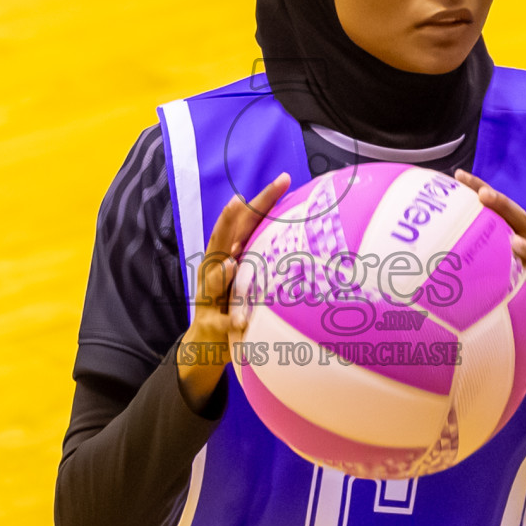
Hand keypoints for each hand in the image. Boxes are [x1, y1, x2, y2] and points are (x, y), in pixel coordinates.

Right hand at [177, 172, 290, 410]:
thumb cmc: (237, 305)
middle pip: (222, 239)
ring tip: (230, 264)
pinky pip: (220, 322)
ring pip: (212, 280)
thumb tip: (320, 241)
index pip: (247, 222)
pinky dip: (229, 320)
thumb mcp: (254, 278)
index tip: (284, 179)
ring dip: (220, 273)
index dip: (264, 200)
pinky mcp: (209, 324)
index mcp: (231, 254)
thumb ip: (274, 258)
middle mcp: (216, 269)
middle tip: (240, 201)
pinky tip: (239, 320)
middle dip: (230, 220)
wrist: (206, 346)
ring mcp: (209, 296)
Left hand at [454, 169, 525, 365]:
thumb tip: (426, 239)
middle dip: (505, 208)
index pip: (503, 209)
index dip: (482, 189)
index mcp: (524, 236)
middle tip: (484, 196)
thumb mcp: (493, 266)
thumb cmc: (508, 287)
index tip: (459, 177)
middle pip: (524, 223)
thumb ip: (471, 251)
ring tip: (515, 243)